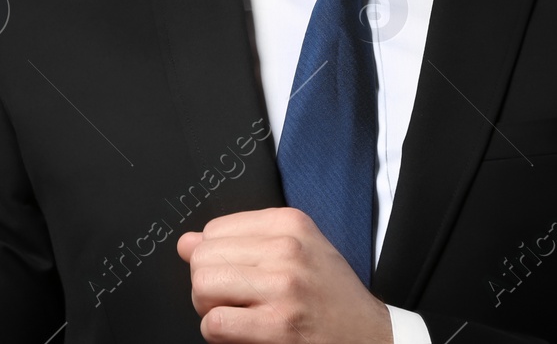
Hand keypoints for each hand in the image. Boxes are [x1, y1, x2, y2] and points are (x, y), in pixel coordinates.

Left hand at [176, 206, 393, 342]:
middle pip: (202, 257)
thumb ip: (242, 241)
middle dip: (207, 284)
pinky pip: (214, 323)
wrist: (370, 336)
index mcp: (290, 224)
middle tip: (233, 299)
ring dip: (210, 308)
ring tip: (237, 315)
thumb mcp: (298, 250)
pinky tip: (241, 333)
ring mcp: (283, 287)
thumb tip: (186, 243)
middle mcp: (287, 250)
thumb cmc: (330, 296)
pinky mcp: (278, 326)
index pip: (214, 229)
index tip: (237, 274)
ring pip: (202, 287)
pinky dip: (217, 332)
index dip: (215, 258)